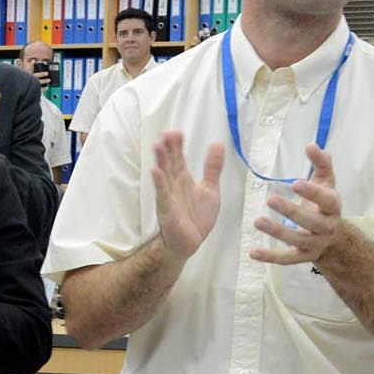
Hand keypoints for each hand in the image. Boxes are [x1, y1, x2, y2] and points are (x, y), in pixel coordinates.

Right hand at [150, 131, 223, 260]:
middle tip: (167, 133)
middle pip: (170, 163)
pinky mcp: (168, 210)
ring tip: (157, 145)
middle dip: (168, 148)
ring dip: (160, 161)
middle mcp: (174, 185)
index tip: (176, 132)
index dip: (177, 145)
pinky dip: (159, 183)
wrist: (190, 242)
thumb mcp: (210, 188)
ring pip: (164, 175)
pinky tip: (155, 172)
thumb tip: (217, 144)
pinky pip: (163, 195)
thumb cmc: (197, 217)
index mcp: (183, 179)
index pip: (179, 158)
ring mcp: (169, 197)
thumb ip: (212, 167)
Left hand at [252, 144, 344, 265]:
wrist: (334, 237)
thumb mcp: (326, 182)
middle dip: (291, 211)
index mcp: (333, 206)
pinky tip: (252, 252)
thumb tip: (311, 145)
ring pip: (297, 240)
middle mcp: (327, 227)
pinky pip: (286, 259)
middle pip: (311, 221)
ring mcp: (315, 244)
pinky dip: (270, 257)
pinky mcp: (303, 257)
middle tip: (270, 199)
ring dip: (277, 232)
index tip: (295, 183)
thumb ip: (321, 163)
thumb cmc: (324, 203)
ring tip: (257, 221)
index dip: (312, 193)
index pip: (326, 200)